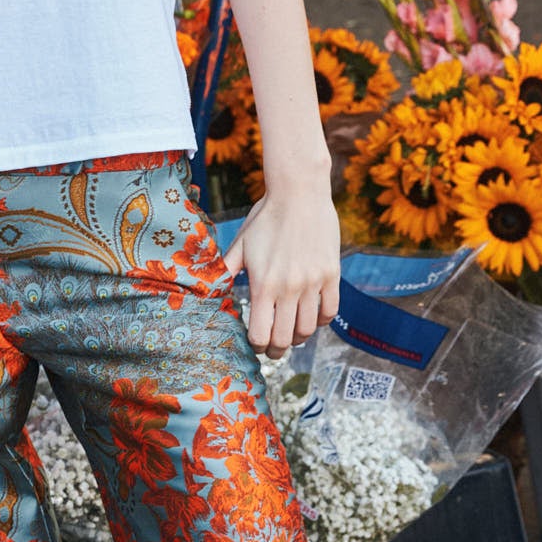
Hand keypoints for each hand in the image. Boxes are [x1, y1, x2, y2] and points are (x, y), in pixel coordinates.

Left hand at [225, 179, 340, 355]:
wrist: (299, 192)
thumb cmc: (265, 217)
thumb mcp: (240, 245)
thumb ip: (225, 272)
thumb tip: (210, 292)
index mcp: (263, 285)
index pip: (260, 334)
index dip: (256, 345)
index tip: (255, 343)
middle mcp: (289, 288)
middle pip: (285, 338)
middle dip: (276, 349)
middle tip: (272, 349)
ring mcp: (313, 282)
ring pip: (309, 329)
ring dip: (298, 337)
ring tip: (292, 335)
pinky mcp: (331, 275)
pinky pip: (330, 311)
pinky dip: (321, 320)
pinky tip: (312, 317)